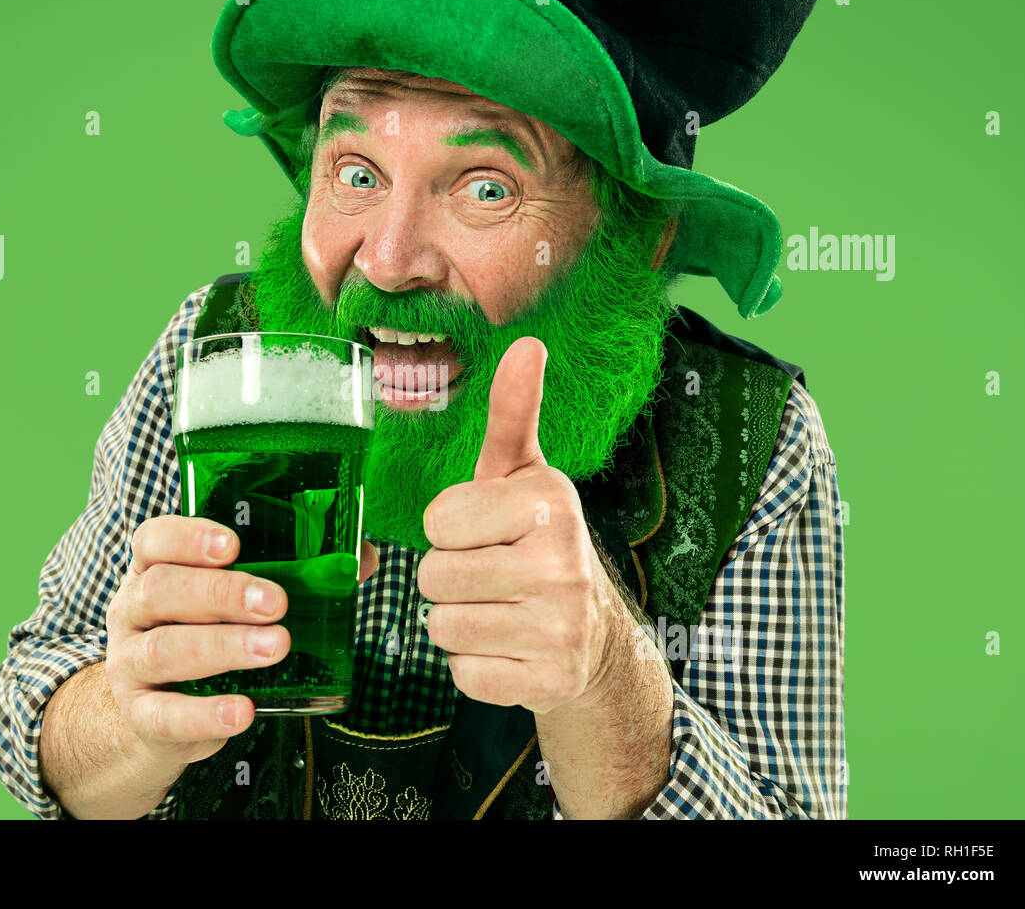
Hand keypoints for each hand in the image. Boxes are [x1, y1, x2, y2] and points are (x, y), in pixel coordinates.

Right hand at [106, 516, 377, 766]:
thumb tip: (360, 557)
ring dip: (224, 646)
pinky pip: (165, 714)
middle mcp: (132, 609)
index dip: (188, 537)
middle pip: (162, 590)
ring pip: (165, 649)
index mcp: (153, 568)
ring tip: (276, 646)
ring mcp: (129, 662)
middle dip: (222, 594)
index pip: (154, 539)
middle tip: (276, 603)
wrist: (158, 712)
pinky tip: (243, 711)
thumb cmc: (207, 633)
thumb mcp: (235, 600)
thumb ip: (294, 572)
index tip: (234, 545)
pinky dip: (205, 713)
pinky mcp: (140, 713)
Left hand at [417, 338, 625, 715]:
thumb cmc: (534, 541)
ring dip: (459, 621)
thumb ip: (512, 413)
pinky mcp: (548, 681)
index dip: (450, 529)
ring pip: (442, 626)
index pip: (438, 521)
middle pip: (433, 576)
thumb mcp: (521, 475)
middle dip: (449, 577)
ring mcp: (560, 628)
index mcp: (551, 503)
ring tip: (498, 608)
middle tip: (490, 574)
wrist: (591, 634)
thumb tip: (526, 343)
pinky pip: (463, 673)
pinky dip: (475, 665)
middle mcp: (564, 564)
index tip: (486, 531)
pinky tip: (508, 646)